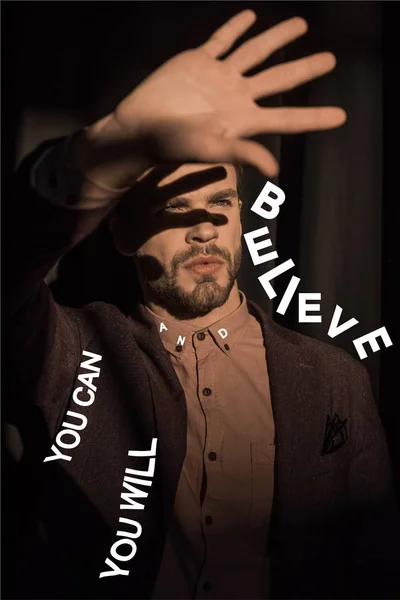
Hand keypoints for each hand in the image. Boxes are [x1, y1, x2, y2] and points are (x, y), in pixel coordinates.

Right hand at [110, 10, 345, 177]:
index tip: (342, 117)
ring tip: (301, 25)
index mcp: (244, 119)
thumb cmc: (173, 144)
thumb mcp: (210, 149)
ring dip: (277, 38)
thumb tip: (276, 172)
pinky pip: (221, 40)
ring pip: (256, 52)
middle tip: (331, 61)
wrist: (139, 127)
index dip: (315, 118)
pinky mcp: (198, 60)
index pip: (287, 118)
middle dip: (305, 69)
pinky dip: (235, 28)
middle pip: (280, 78)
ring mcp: (219, 76)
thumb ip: (244, 153)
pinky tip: (250, 17)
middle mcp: (237, 96)